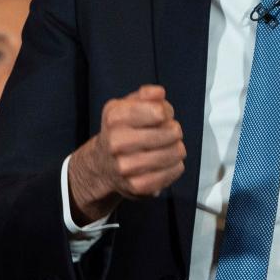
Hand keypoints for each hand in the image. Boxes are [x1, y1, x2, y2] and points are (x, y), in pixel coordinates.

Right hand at [67, 85, 185, 224]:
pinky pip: (174, 171)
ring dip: (177, 148)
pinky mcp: (138, 185)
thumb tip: (159, 93)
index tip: (161, 116)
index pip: (159, 112)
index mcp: (115, 117)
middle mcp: (117, 142)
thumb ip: (145, 95)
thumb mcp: (126, 106)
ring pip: (175, 152)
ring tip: (169, 147)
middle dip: (174, 130)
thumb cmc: (120, 131)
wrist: (101, 165)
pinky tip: (167, 162)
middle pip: (171, 132)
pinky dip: (176, 165)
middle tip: (167, 132)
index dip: (166, 112)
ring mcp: (126, 166)